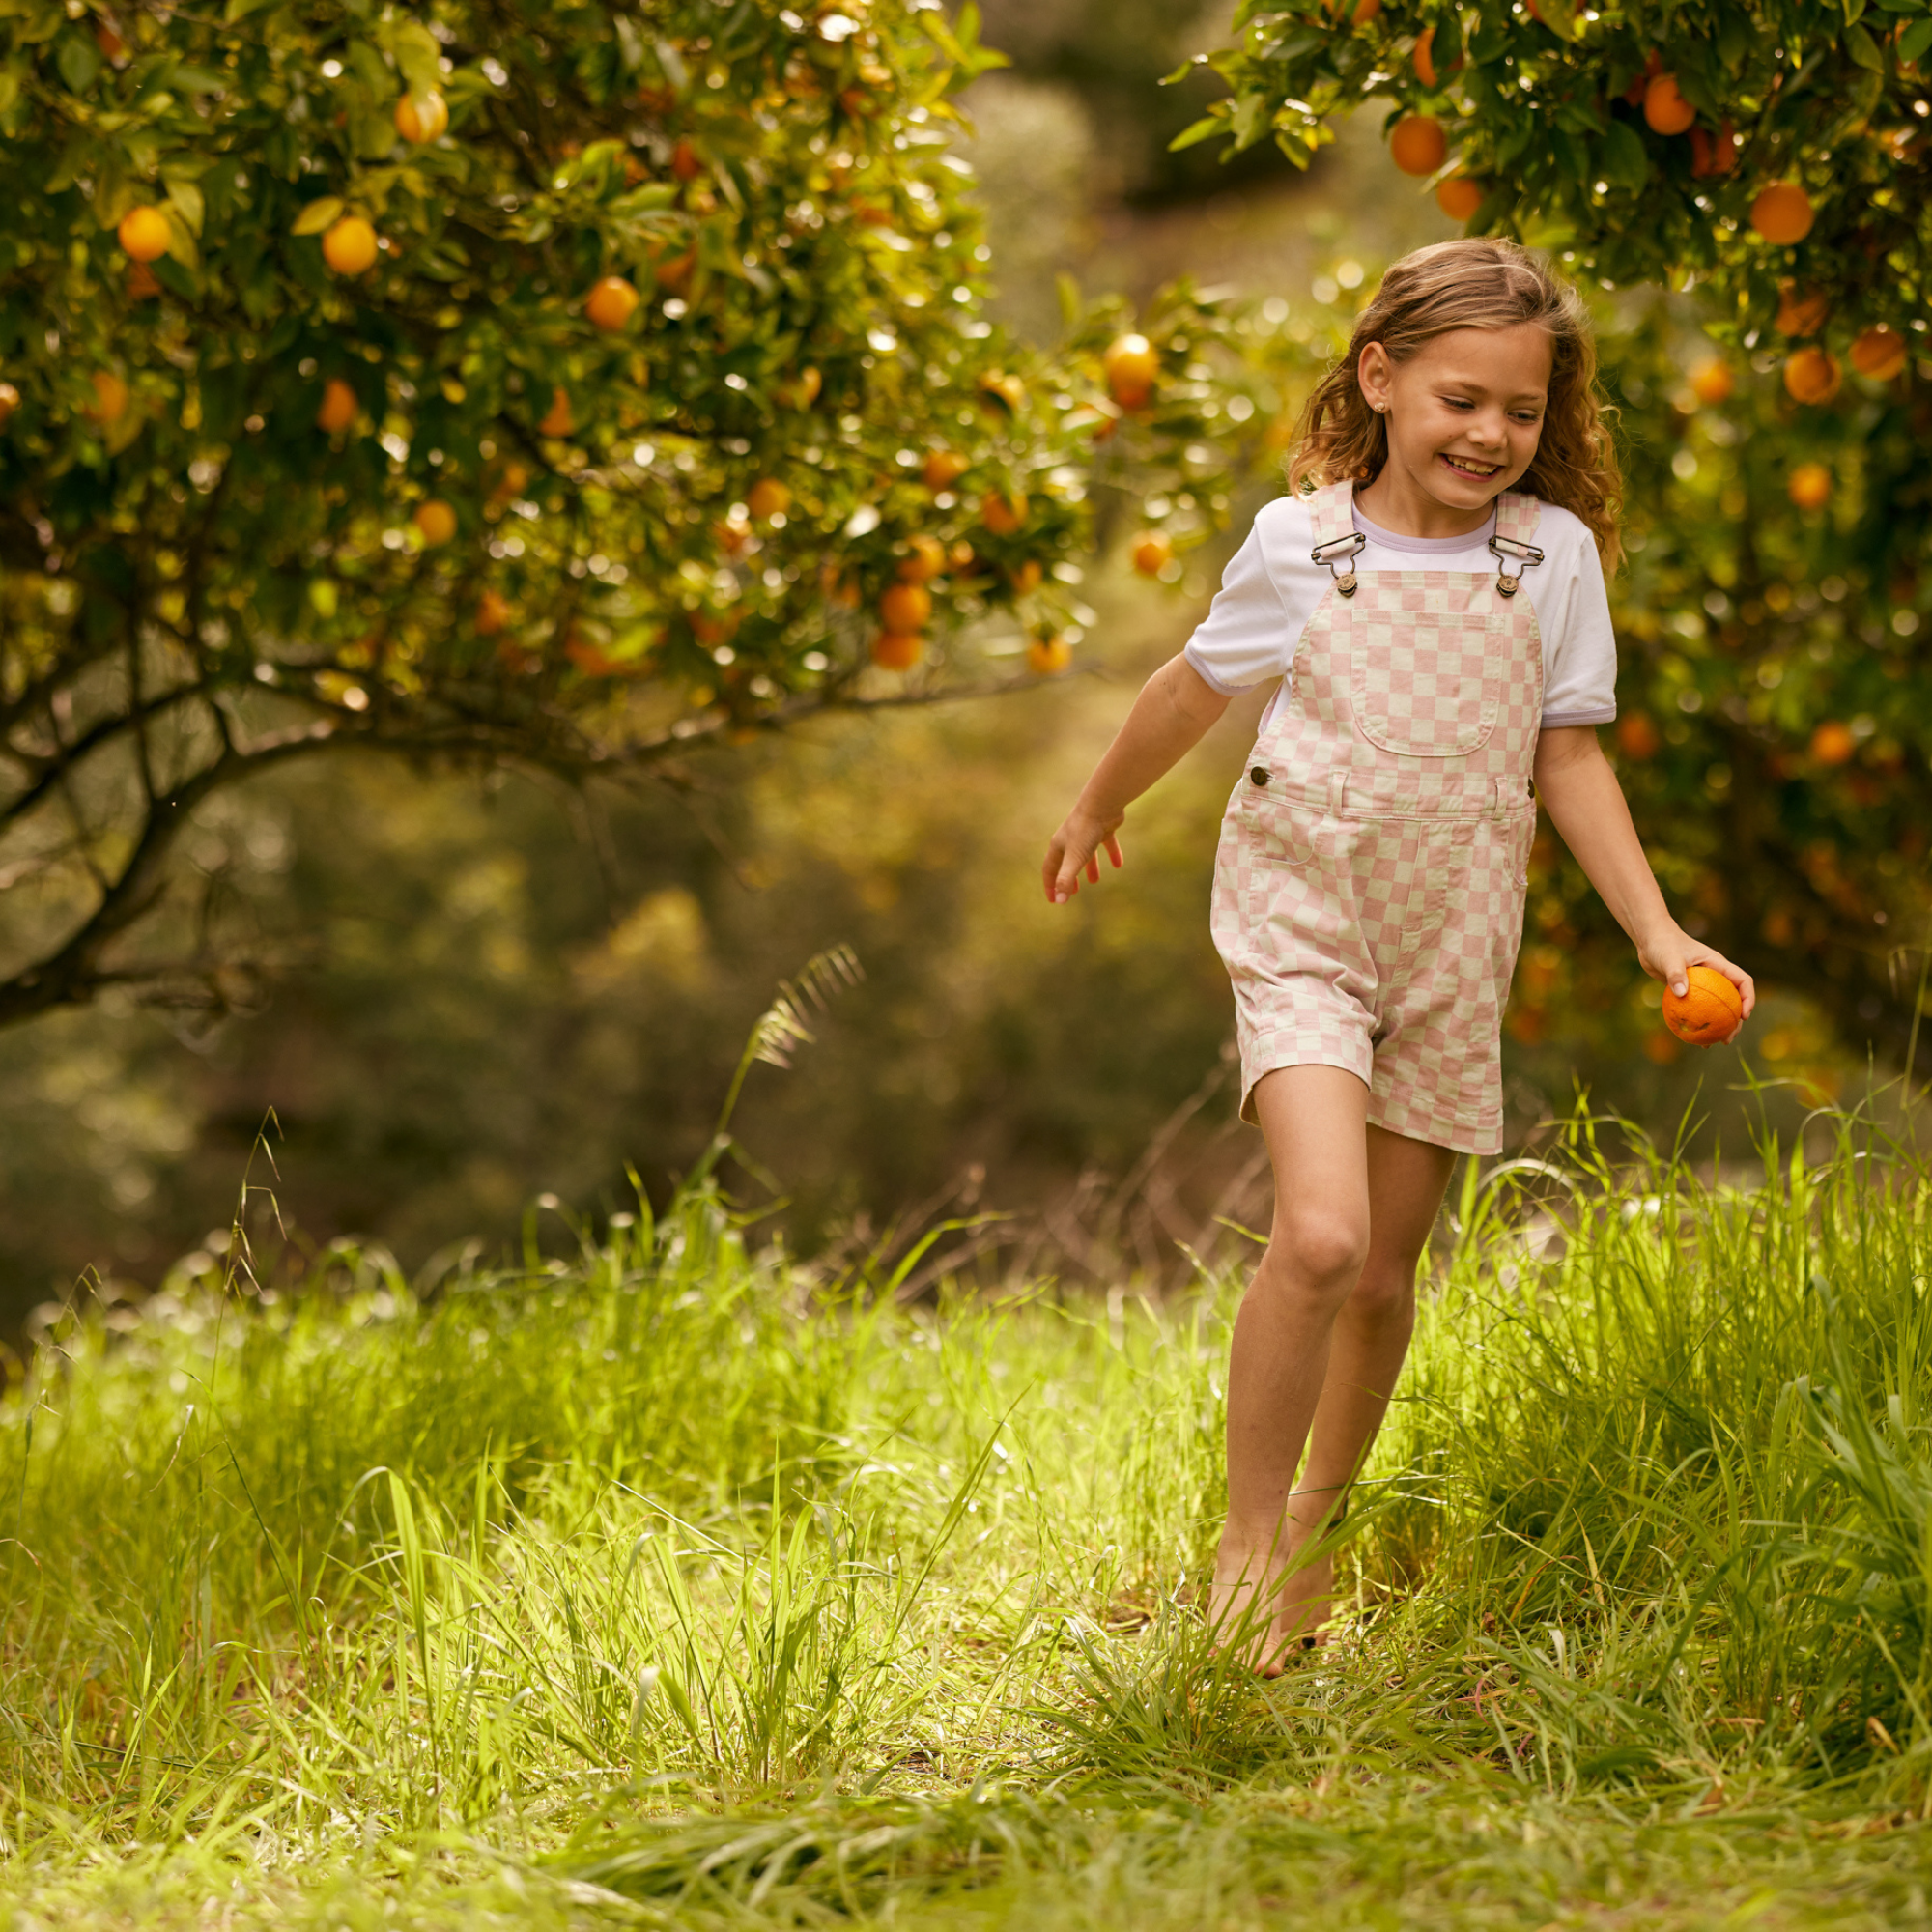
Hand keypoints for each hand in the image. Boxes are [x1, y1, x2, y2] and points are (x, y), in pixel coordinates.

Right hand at [1042, 807, 1124, 903]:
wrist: (1102, 804)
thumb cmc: (1085, 831)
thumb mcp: (1074, 858)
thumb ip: (1066, 879)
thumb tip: (1060, 901)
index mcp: (1059, 846)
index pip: (1049, 869)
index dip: (1051, 886)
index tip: (1054, 900)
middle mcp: (1070, 839)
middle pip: (1066, 862)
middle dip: (1069, 878)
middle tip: (1073, 893)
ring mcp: (1087, 833)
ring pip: (1086, 854)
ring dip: (1089, 867)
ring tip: (1095, 881)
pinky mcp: (1103, 828)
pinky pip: (1106, 843)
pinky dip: (1111, 854)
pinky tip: (1119, 865)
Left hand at [1638, 923, 1754, 1041]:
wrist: (1649, 939)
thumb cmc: (1662, 943)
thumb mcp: (1669, 957)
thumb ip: (1675, 974)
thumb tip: (1681, 994)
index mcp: (1718, 965)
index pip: (1742, 981)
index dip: (1748, 998)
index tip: (1744, 1015)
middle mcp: (1714, 975)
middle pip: (1732, 1000)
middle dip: (1734, 1021)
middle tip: (1727, 1038)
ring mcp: (1702, 984)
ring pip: (1715, 1008)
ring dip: (1716, 1026)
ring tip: (1711, 1044)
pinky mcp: (1687, 990)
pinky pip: (1696, 1009)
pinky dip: (1696, 1023)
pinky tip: (1689, 1038)